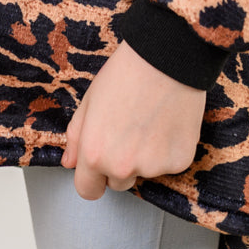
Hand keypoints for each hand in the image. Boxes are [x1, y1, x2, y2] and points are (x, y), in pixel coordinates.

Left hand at [60, 40, 206, 198]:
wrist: (166, 57)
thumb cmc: (126, 73)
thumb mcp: (90, 100)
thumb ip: (77, 136)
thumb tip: (70, 162)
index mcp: (94, 154)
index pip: (87, 191)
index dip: (92, 178)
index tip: (99, 167)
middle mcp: (122, 167)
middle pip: (118, 182)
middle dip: (120, 164)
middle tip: (128, 129)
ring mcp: (153, 167)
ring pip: (144, 172)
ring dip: (145, 157)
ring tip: (150, 119)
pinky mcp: (179, 162)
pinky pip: (169, 164)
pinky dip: (168, 149)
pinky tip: (168, 121)